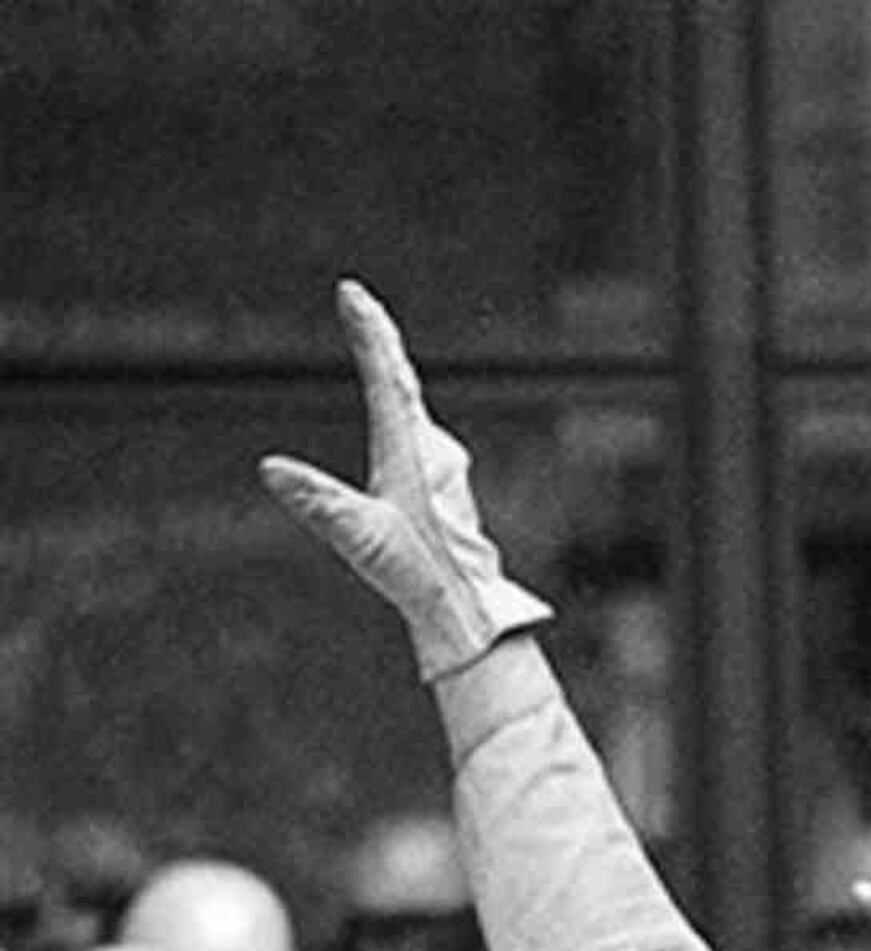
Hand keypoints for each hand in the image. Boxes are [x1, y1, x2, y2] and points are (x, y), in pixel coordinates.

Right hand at [257, 281, 554, 681]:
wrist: (469, 609)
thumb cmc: (421, 576)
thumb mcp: (363, 537)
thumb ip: (320, 502)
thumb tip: (271, 468)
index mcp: (411, 450)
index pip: (386, 376)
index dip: (369, 332)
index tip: (353, 292)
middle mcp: (433, 450)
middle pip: (402, 380)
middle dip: (378, 338)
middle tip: (361, 301)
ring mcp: (442, 468)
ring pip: (414, 405)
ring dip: (392, 368)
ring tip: (377, 337)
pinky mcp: (442, 487)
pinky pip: (418, 431)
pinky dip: (402, 403)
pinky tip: (401, 410)